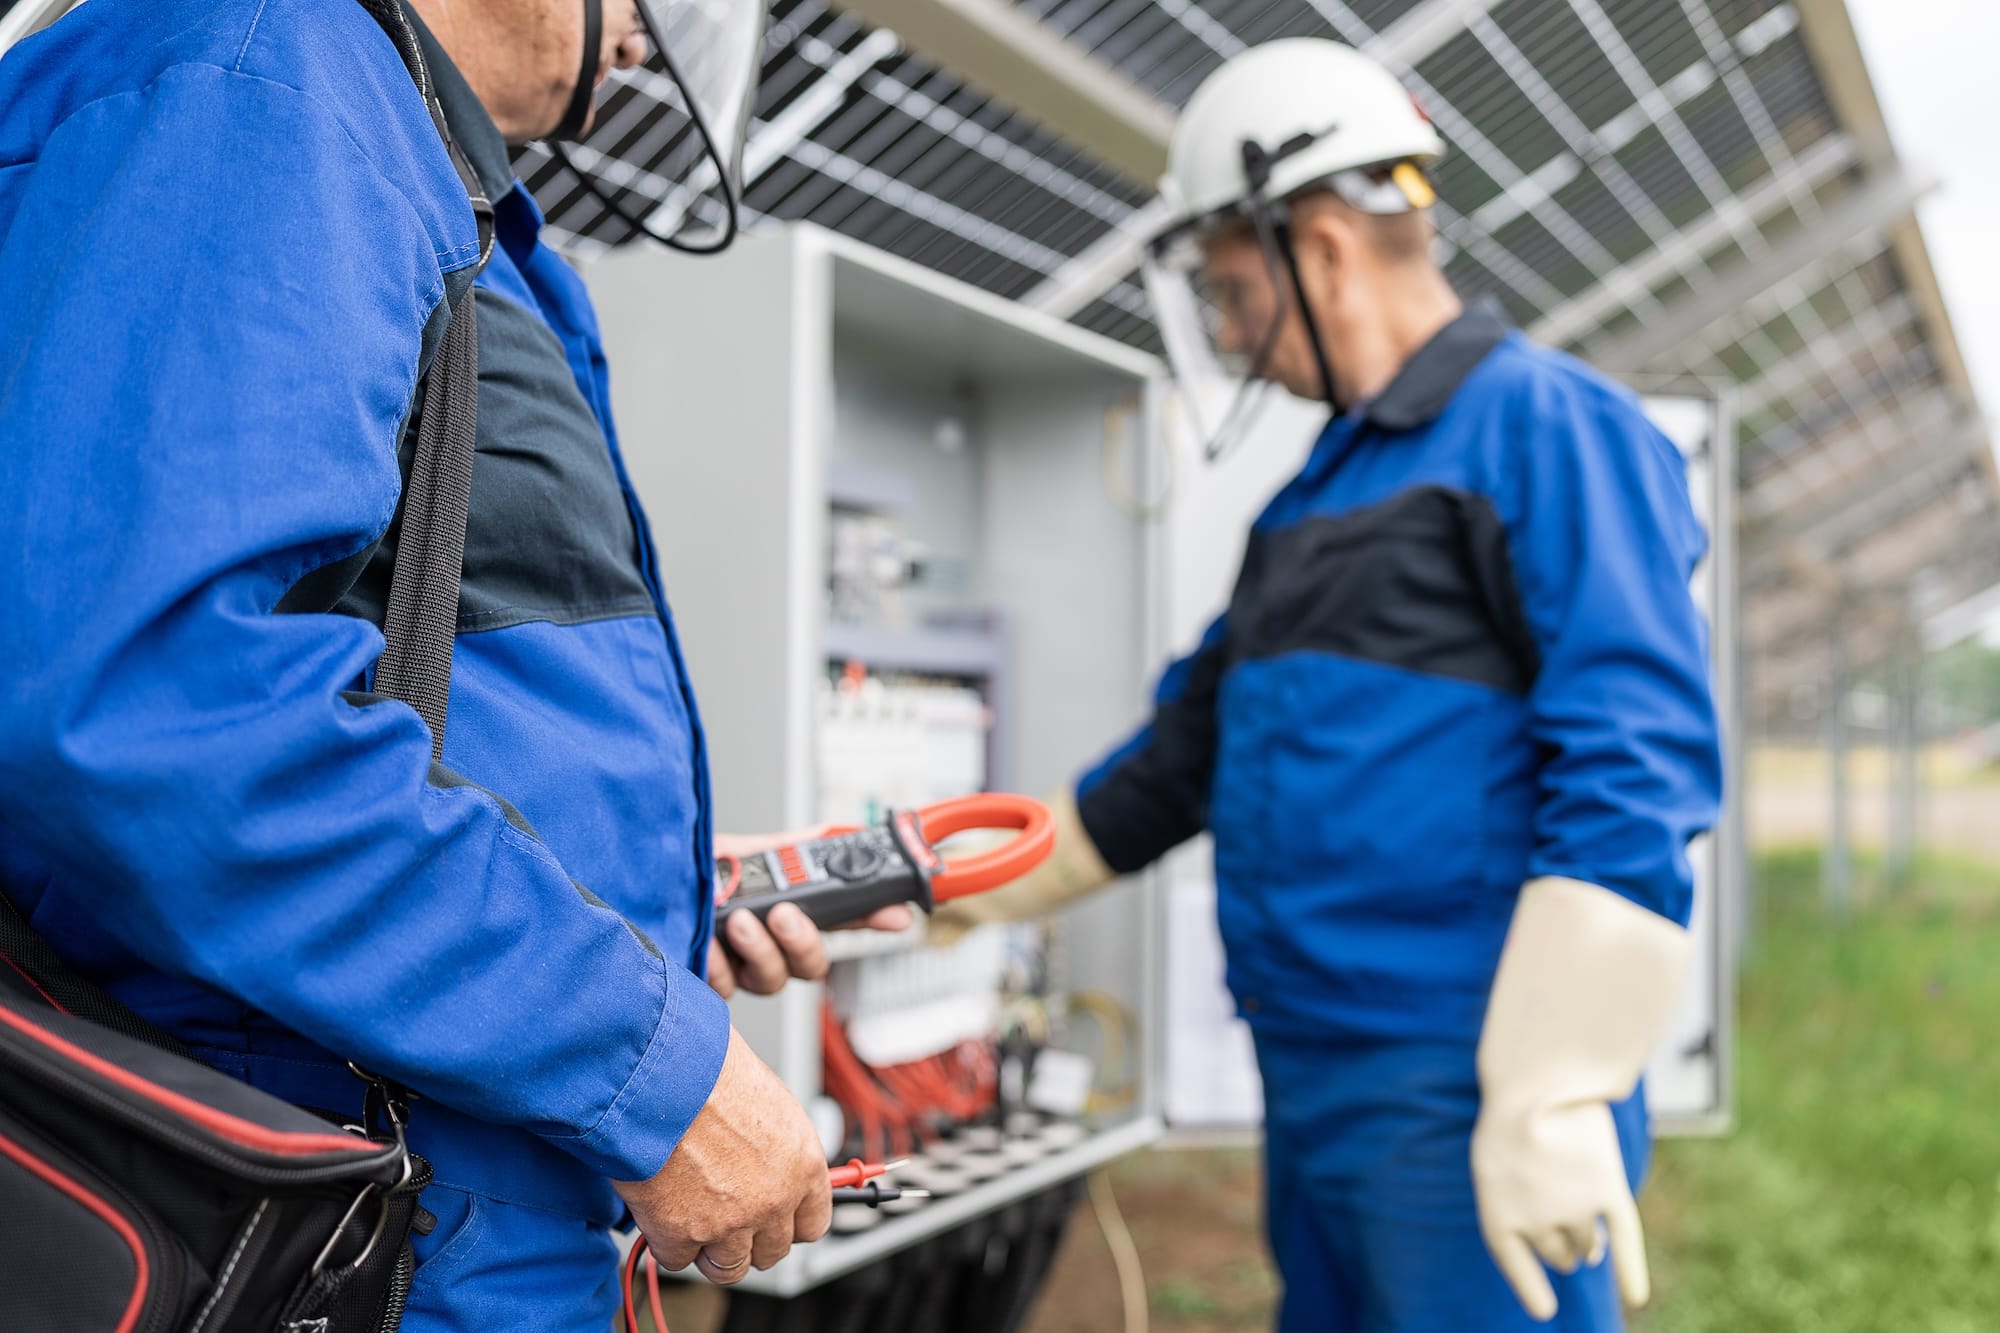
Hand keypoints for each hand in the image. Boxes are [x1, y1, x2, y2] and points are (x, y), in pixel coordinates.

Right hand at [613, 1028, 830, 1282]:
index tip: (774, 1220)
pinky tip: (661, 1208)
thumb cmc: (712, 1072)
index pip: (813, 1223)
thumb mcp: (770, 1104)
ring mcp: (729, 1224)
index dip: (788, 1223)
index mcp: (804, 1167)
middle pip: (771, 1253)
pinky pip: (677, 1259)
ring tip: (691, 1217)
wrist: (663, 1072)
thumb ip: (778, 1151)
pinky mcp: (681, 1235)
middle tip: (725, 1218)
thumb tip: (773, 1170)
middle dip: (747, 1240)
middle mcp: (774, 1200)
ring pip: (727, 1268)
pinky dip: (665, 1240)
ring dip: (708, 1250)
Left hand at [709, 829, 912, 997]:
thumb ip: (794, 848)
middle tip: (783, 914)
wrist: (642, 882)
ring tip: (735, 922)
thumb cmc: (695, 873)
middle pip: (812, 966)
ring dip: (759, 951)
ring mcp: (740, 970)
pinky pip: (724, 988)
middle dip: (803, 941)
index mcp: (788, 913)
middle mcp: (769, 948)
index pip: (844, 922)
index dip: (874, 920)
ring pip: (772, 981)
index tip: (895, 914)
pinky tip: (703, 941)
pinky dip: (715, 963)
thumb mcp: (748, 852)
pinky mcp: (707, 986)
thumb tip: (838, 836)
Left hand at [1471, 1096, 1647, 1320]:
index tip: (1545, 1310)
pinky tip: (1635, 1296)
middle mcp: (1534, 1222)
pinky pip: (1623, 1244)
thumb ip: (1521, 1191)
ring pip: (1588, 1245)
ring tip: (1583, 1210)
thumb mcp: (1498, 1149)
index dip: (1530, 1287)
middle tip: (1565, 1223)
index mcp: (1497, 1212)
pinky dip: (1630, 1272)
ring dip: (1588, 1240)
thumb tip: (1564, 1235)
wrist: (1538, 1081)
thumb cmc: (1513, 1107)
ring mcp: (1573, 1210)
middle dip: (1563, 1246)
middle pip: (1558, 1253)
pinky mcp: (1608, 1194)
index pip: (1515, 1262)